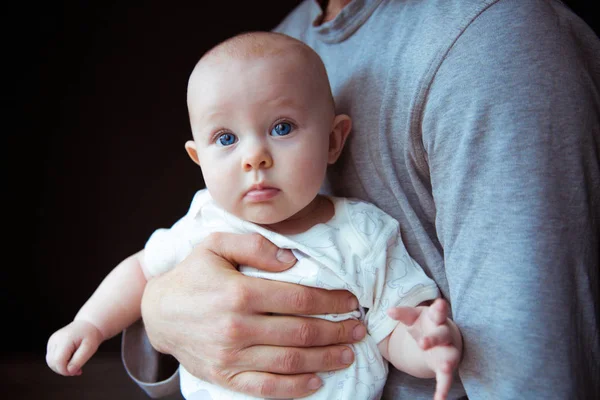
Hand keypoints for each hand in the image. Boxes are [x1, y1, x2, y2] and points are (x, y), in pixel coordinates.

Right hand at [46, 320, 103, 375]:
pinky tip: (71, 361)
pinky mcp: (51, 344)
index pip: (58, 361)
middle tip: (78, 370)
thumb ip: (79, 360)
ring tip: (75, 365)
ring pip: (50, 362)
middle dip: (64, 370)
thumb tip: (69, 371)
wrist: (88, 325)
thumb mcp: (90, 348)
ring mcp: (51, 341)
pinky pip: (52, 359)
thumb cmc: (90, 336)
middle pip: (52, 363)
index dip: (65, 370)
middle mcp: (55, 339)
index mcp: (65, 339)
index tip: (78, 371)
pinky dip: (60, 363)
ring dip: (62, 367)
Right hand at [142, 232, 365, 398]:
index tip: (351, 301)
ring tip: (348, 354)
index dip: (331, 301)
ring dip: (325, 359)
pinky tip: (317, 382)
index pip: (299, 298)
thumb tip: (293, 259)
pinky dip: (294, 389)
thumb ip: (255, 246)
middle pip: (301, 332)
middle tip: (359, 329)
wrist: (158, 311)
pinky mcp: (224, 377)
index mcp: (240, 292)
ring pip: (290, 361)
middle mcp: (237, 327)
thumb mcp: (216, 244)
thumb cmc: (193, 274)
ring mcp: (231, 356)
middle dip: (337, 331)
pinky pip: (265, 388)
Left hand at [388, 299, 461, 399]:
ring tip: (445, 368)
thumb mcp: (413, 316)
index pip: (437, 312)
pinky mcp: (446, 365)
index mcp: (436, 318)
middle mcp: (445, 334)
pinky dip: (442, 389)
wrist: (444, 338)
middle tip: (422, 343)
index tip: (440, 303)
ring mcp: (447, 351)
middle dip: (433, 339)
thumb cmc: (426, 323)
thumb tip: (388, 311)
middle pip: (442, 335)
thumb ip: (402, 314)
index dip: (439, 308)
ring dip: (447, 363)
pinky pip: (446, 378)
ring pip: (449, 357)